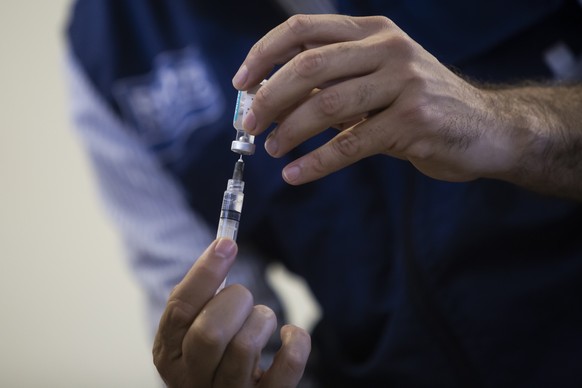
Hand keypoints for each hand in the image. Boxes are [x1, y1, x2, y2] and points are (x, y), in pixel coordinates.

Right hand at [153, 238, 310, 387]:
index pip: (180, 308)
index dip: (205, 272)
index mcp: (169, 355)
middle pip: (210, 332)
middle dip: (234, 301)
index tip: (227, 244)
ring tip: (260, 320)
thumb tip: (224, 246)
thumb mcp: (193, 327)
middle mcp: (193, 381)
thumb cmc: (213, 352)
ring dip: (262, 319)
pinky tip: (288, 334)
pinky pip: (287, 366)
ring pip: (246, 346)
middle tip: (241, 298)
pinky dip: (296, 341)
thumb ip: (201, 295)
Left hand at [232, 14, 516, 184]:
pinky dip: (316, 162)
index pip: (304, 29)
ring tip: (272, 150)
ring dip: (290, 131)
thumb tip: (271, 99)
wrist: (484, 128)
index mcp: (373, 31)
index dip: (264, 53)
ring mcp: (404, 83)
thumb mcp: (376, 81)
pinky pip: (351, 144)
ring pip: (327, 106)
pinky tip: (295, 174)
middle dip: (269, 97)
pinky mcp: (413, 121)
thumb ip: (332, 85)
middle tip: (249, 124)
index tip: (241, 83)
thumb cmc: (419, 104)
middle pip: (309, 66)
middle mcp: (389, 48)